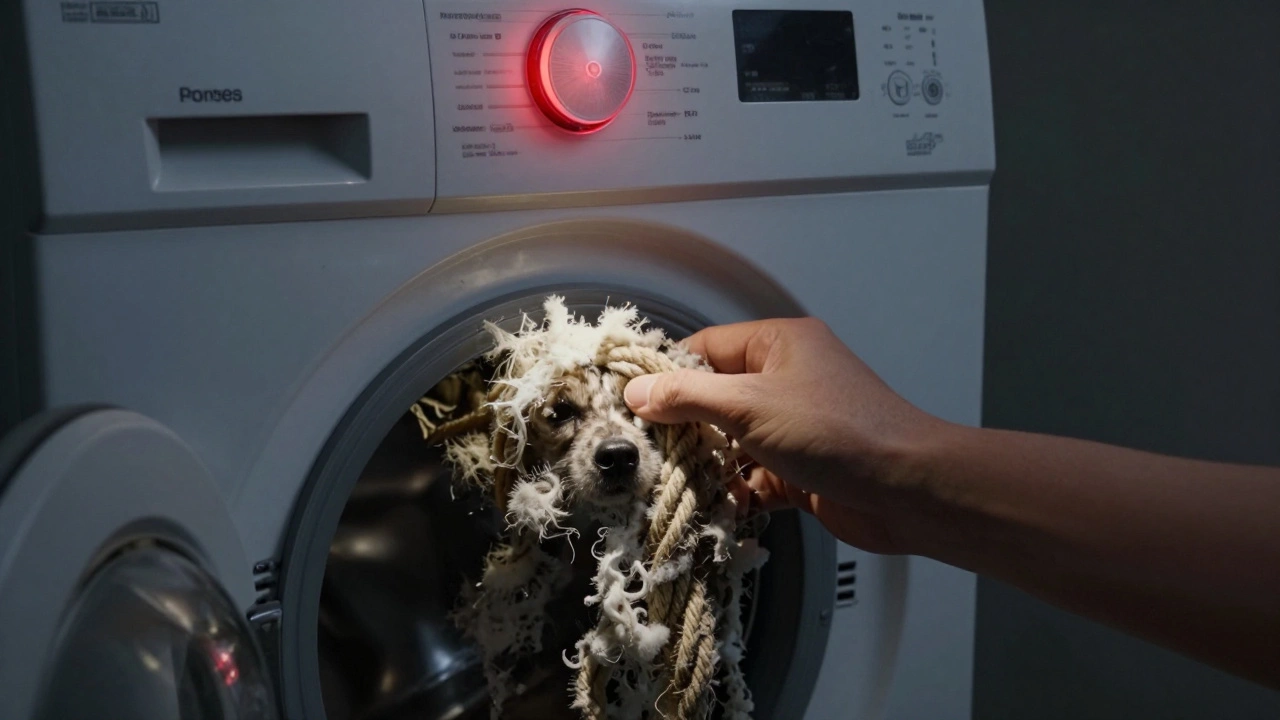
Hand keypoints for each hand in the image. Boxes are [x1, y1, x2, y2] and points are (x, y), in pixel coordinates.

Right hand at [624, 318, 948, 553]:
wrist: (907, 491)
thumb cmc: (839, 432)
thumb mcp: (750, 405)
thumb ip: (688, 396)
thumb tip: (638, 392)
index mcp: (779, 344)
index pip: (706, 348)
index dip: (667, 373)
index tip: (632, 401)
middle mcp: (786, 379)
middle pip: (714, 396)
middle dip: (683, 425)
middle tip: (647, 447)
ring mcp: (793, 426)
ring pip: (731, 440)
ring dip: (706, 463)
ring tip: (672, 481)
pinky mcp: (799, 469)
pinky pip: (752, 476)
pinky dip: (734, 491)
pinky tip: (714, 506)